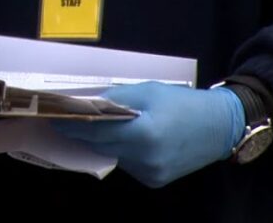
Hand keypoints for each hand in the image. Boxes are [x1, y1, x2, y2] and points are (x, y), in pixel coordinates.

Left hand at [53, 83, 244, 187]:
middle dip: (82, 132)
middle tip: (66, 119)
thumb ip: (114, 99)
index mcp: (143, 133)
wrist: (219, 126)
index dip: (72, 124)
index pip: (95, 130)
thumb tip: (83, 103)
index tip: (53, 116)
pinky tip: (129, 139)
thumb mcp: (146, 91)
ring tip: (98, 126)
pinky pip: (127, 164)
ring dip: (104, 142)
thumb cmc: (182, 102)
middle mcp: (145, 158)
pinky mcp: (154, 181)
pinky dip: (122, 151)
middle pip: (100, 145)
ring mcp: (150, 173)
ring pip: (112, 155)